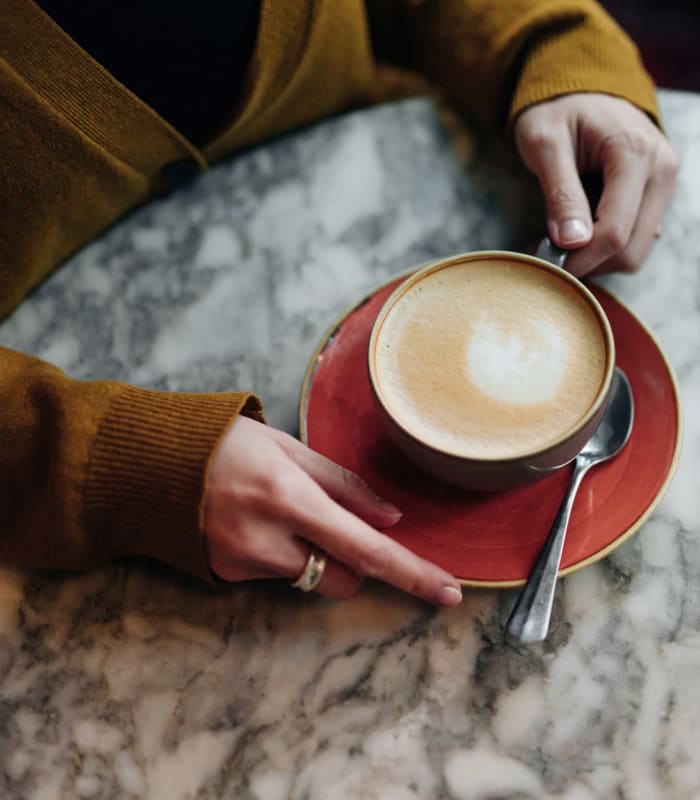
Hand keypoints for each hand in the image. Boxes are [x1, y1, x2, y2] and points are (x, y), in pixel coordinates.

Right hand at [204, 416, 462, 604]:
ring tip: (277, 514)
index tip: (448, 593)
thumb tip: (391, 518)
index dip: (411, 572)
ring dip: (313, 557)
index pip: (365, 547)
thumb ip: (343, 485)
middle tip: (329, 521)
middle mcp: (269, 539)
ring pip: (310, 580)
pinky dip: (279, 557)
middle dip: (352, 561)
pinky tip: (251, 524)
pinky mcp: (229, 576)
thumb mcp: (289, 449)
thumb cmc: (227, 444)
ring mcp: (246, 563)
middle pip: (344, 579)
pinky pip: (276, 577)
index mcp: (290, 497)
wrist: (151, 463)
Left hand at [514, 93, 678, 276]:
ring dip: (597, 259)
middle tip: (549, 256)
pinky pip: (636, 239)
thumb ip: (560, 192)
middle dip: (589, 263)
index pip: (615, 231)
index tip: (547, 267)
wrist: (581, 90)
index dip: (580, 260)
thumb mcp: (544, 143)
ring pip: (636, 250)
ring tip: (561, 241)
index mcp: (634, 153)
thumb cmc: (557, 110)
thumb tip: (572, 241)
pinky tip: (579, 233)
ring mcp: (664, 184)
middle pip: (631, 249)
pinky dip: (606, 248)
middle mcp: (661, 170)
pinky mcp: (657, 195)